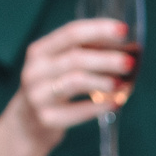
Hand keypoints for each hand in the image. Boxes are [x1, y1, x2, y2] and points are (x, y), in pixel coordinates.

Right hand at [6, 17, 129, 142]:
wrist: (26, 126)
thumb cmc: (51, 90)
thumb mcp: (57, 68)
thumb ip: (83, 54)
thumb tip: (123, 47)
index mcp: (39, 51)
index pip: (71, 33)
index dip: (98, 29)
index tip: (124, 30)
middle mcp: (35, 70)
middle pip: (75, 57)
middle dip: (106, 58)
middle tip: (129, 61)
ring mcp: (38, 95)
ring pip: (75, 81)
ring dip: (103, 81)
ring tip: (122, 83)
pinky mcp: (46, 119)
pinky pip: (78, 111)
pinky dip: (99, 107)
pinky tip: (115, 103)